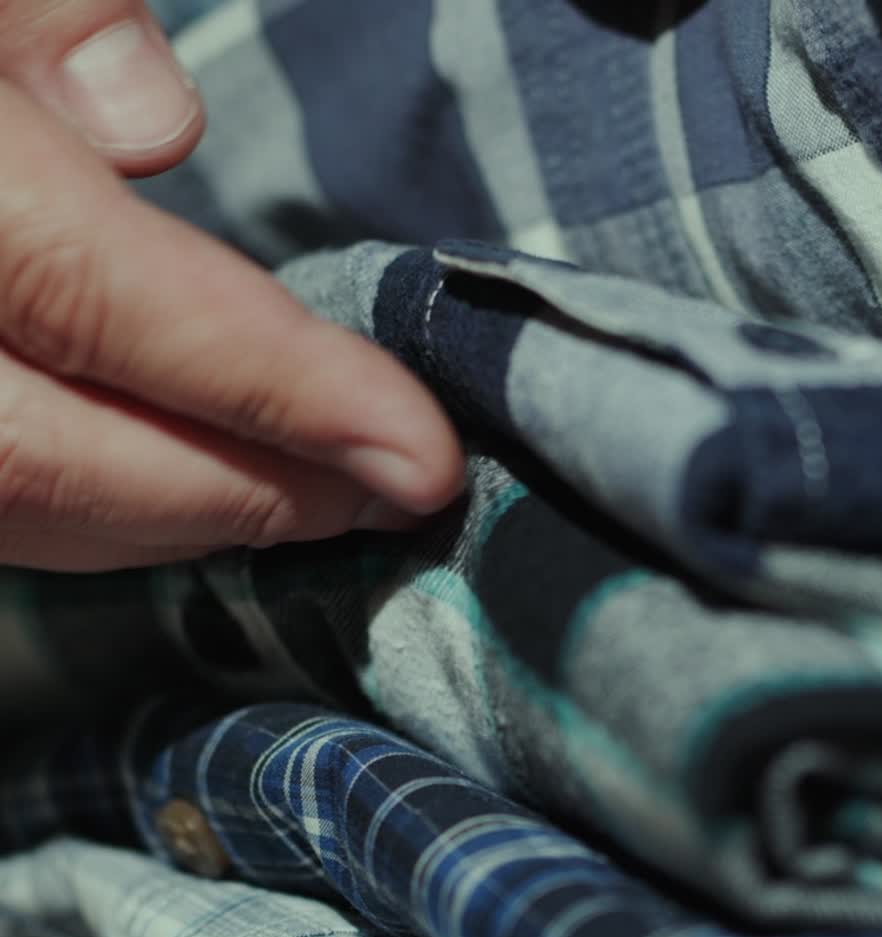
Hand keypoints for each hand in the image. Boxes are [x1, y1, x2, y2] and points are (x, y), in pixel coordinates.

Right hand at [0, 2, 462, 570]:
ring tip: (325, 499)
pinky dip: (107, 510)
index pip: (94, 300)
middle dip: (252, 495)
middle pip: (55, 461)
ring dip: (187, 519)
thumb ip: (42, 7)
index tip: (421, 453)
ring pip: (19, 511)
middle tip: (394, 493)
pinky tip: (203, 483)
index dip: (277, 391)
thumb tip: (155, 119)